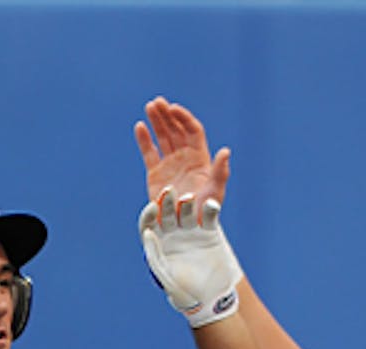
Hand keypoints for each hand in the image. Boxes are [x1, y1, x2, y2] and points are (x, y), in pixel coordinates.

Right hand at [136, 96, 230, 210]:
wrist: (187, 228)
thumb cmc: (205, 210)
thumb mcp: (215, 190)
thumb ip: (220, 171)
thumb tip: (226, 151)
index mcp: (200, 157)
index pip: (192, 131)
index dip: (183, 118)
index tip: (173, 108)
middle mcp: (185, 157)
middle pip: (176, 130)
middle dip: (167, 115)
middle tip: (157, 102)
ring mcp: (170, 164)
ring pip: (163, 137)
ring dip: (157, 121)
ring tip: (150, 106)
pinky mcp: (156, 173)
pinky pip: (150, 153)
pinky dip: (144, 140)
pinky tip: (140, 126)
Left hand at [140, 186, 242, 327]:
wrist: (211, 300)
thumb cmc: (184, 293)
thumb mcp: (165, 276)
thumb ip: (154, 255)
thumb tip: (147, 233)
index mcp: (158, 245)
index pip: (149, 224)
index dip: (149, 214)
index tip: (153, 207)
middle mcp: (173, 236)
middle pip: (167, 213)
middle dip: (167, 202)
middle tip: (170, 191)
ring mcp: (191, 233)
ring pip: (187, 211)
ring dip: (186, 203)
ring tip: (188, 198)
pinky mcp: (210, 234)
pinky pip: (209, 217)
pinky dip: (210, 209)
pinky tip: (211, 206)